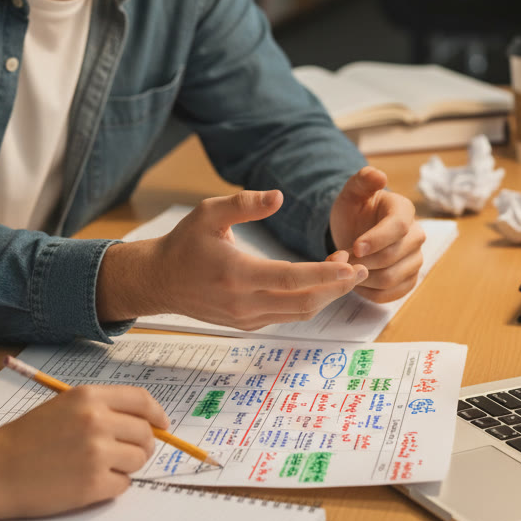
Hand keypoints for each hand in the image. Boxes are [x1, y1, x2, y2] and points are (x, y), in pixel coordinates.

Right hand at [0, 384, 167, 520]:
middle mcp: (97, 422)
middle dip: (140, 445)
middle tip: (122, 453)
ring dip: (124, 466)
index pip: (141, 400)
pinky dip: (111, 486)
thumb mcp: (61, 407)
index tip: (162, 425)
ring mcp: (97, 454)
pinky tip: (86, 482)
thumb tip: (141, 422)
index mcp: (88, 398)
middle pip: (145, 434)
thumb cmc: (22, 440)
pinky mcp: (94, 485)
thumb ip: (99, 410)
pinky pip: (123, 486)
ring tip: (96, 467)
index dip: (156, 414)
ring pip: (138, 461)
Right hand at [97, 190, 366, 329]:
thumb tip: (279, 196)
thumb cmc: (185, 243)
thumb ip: (244, 203)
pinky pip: (287, 316)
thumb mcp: (208, 213)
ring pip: (299, 313)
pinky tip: (321, 284)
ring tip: (346, 272)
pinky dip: (308, 301)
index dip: (325, 274)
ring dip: (326, 295)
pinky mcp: (247, 324)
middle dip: (337, 287)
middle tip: (361, 268)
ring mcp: (246, 318)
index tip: (352, 265)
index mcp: (236, 274)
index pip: (291, 279)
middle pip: (303, 302)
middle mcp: (243, 303)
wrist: (159, 281)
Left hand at [329, 166, 424, 303]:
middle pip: (393, 256)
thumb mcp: (352, 193)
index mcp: (404, 210)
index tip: (355, 248)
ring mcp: (415, 259)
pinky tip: (355, 284)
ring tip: (344, 271)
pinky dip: (370, 293)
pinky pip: (393, 294)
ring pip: (392, 278)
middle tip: (338, 260)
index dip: (376, 240)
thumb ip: (362, 181)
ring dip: (363, 278)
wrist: (355, 231)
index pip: (398, 228)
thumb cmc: (355, 210)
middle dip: (362, 262)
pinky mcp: (409, 279)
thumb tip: (379, 175)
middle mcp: (416, 235)